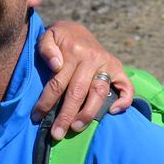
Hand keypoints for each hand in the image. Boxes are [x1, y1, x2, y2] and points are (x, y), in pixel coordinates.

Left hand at [34, 21, 132, 139]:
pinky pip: (127, 86)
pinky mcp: (119, 68)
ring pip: (99, 93)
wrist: (76, 29)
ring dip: (88, 114)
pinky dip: (124, 100)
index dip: (46, 102)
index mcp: (73, 51)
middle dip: (66, 116)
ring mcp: (108, 63)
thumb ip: (46, 49)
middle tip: (57, 134)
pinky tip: (112, 112)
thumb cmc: (59, 38)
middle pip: (78, 92)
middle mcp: (92, 58)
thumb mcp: (47, 36)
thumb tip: (55, 65)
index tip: (36, 117)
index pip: (58, 82)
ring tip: (76, 128)